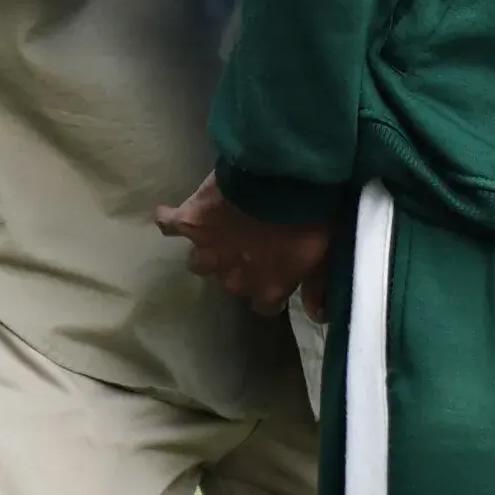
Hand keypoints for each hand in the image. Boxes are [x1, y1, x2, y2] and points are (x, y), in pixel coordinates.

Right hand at [157, 171, 332, 316]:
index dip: (268, 287)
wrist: (286, 177)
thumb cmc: (312, 216)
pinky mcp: (189, 221)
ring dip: (207, 249)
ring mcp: (208, 250)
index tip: (273, 271)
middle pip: (229, 282)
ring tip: (216, 231)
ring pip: (197, 262)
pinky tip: (172, 214)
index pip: (263, 306)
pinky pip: (168, 224)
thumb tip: (319, 316)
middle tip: (248, 242)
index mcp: (267, 289)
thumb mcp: (327, 253)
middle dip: (236, 266)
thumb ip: (319, 286)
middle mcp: (233, 278)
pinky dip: (169, 219)